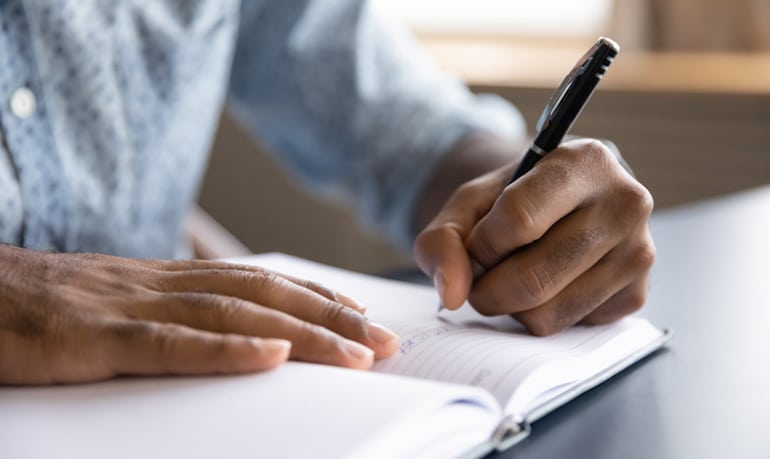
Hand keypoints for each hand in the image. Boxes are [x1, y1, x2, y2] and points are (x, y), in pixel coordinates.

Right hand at [0, 246, 398, 384]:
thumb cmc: (33, 308)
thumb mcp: (109, 308)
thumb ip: (163, 319)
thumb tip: (219, 337)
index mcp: (161, 279)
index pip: (256, 281)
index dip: (314, 297)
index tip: (361, 315)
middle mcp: (156, 284)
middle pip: (262, 294)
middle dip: (330, 317)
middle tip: (384, 341)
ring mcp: (126, 307)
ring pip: (232, 314)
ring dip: (302, 332)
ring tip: (356, 353)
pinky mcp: (90, 338)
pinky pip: (169, 342)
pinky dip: (227, 348)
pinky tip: (272, 354)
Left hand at [414, 138, 654, 334]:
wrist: (561, 205)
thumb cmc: (512, 200)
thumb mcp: (468, 203)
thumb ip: (443, 239)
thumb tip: (453, 295)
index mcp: (585, 161)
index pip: (518, 221)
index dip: (482, 245)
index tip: (477, 245)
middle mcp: (625, 203)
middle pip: (532, 279)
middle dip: (487, 290)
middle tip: (480, 278)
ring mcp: (639, 253)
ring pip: (548, 313)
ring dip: (511, 307)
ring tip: (512, 276)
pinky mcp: (638, 294)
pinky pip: (568, 328)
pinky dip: (541, 316)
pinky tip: (547, 285)